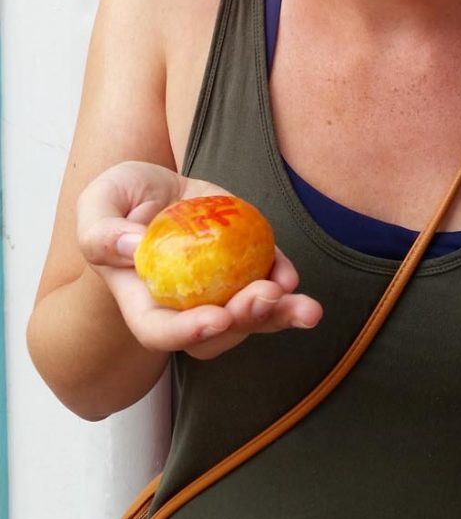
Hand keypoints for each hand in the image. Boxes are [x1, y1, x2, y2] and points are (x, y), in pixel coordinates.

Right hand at [77, 161, 322, 358]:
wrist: (154, 185)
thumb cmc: (119, 199)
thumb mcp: (98, 203)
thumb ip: (101, 230)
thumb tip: (132, 247)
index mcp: (142, 300)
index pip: (160, 330)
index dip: (188, 332)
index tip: (215, 319)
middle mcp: (183, 304)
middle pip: (216, 332)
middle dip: (245, 322)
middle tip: (266, 297)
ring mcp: (216, 288)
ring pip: (249, 316)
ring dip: (279, 315)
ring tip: (305, 307)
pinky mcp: (242, 262)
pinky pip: (267, 280)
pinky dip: (283, 280)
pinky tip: (291, 276)